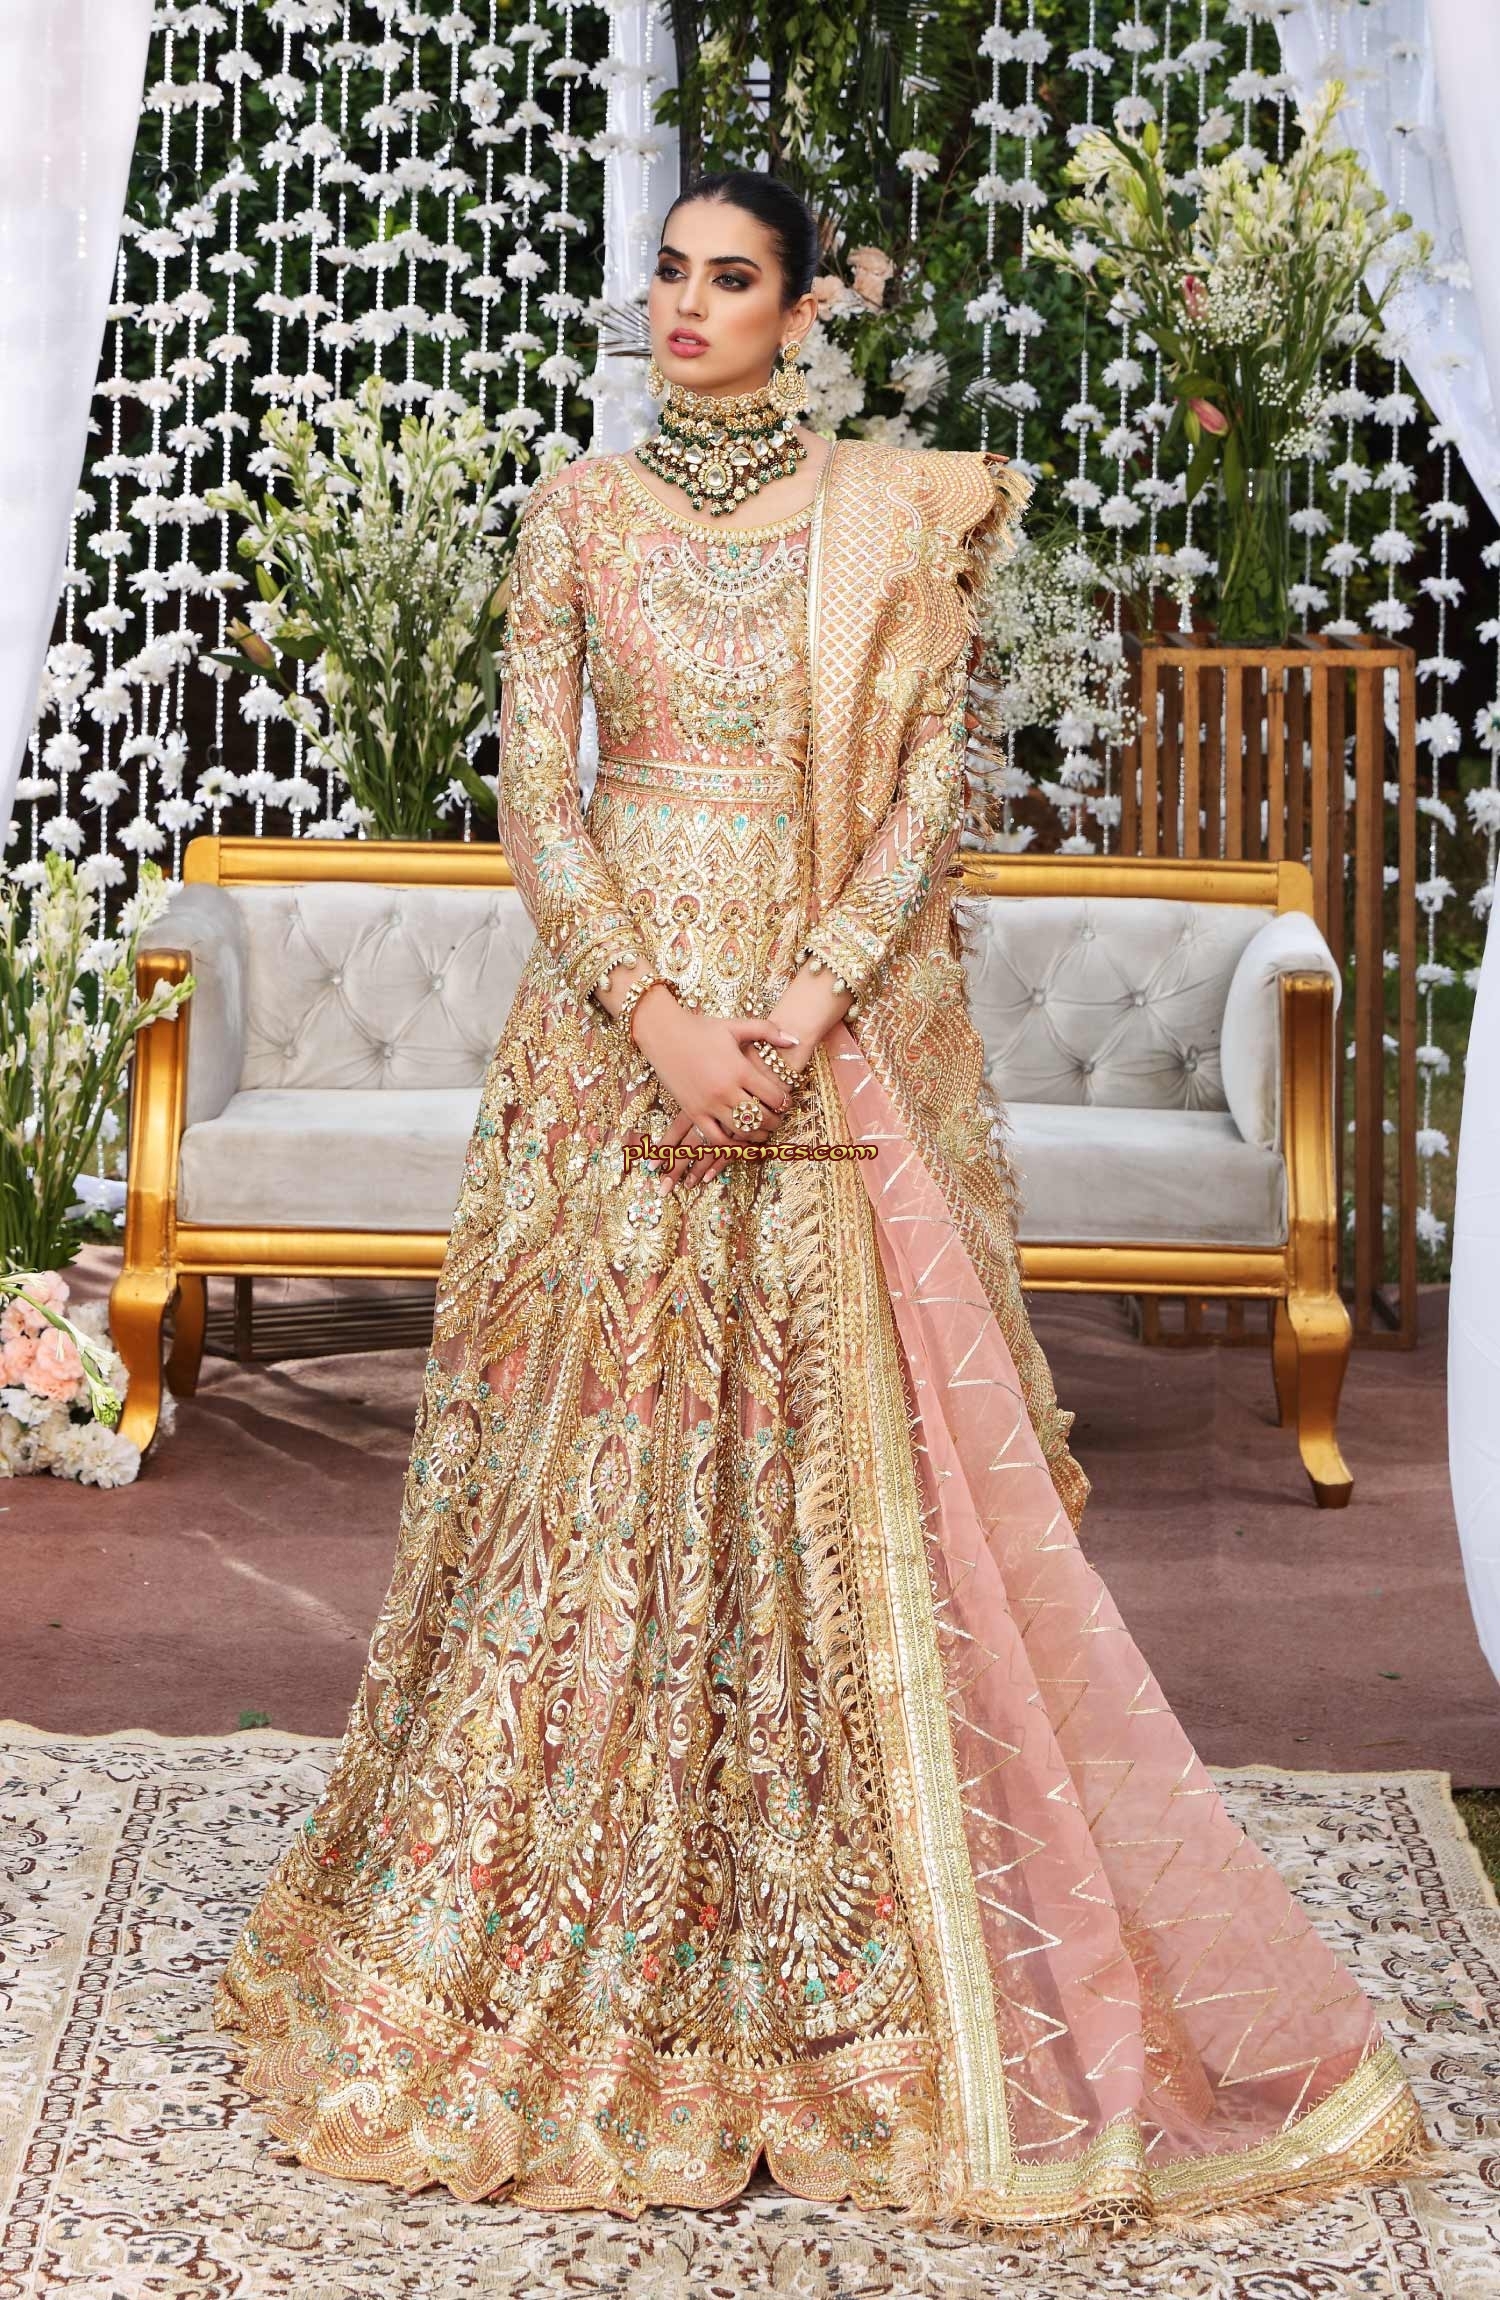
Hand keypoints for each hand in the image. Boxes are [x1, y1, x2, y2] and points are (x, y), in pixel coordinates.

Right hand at [625, 990, 802, 1194]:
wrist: (664, 1034)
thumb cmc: (701, 1028)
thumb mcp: (736, 1026)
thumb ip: (768, 1031)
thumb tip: (794, 1040)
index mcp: (740, 1069)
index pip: (775, 1096)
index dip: (786, 1102)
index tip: (786, 1101)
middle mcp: (726, 1090)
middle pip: (762, 1117)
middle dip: (775, 1121)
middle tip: (778, 1118)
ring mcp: (709, 1104)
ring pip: (742, 1131)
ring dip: (757, 1134)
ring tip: (763, 1130)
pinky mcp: (693, 1113)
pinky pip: (716, 1139)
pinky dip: (732, 1146)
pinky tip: (740, 1140)